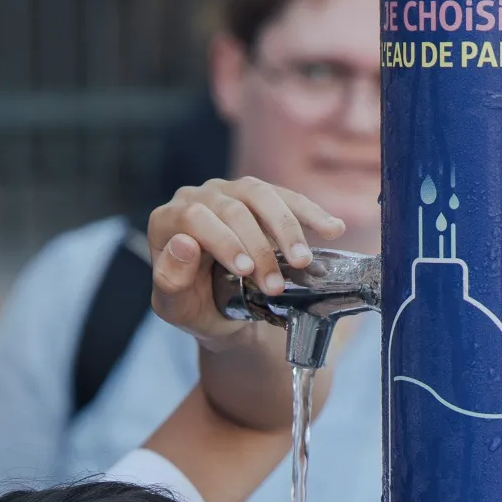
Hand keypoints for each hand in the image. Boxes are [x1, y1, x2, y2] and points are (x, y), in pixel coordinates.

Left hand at [148, 177, 345, 352]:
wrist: (220, 310)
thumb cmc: (195, 308)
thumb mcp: (176, 309)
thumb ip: (170, 281)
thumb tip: (184, 243)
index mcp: (167, 222)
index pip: (194, 218)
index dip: (222, 241)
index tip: (246, 271)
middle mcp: (195, 198)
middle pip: (231, 208)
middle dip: (258, 247)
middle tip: (276, 285)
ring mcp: (228, 191)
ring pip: (261, 195)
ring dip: (287, 229)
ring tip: (304, 260)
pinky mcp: (257, 195)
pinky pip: (286, 197)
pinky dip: (311, 214)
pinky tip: (334, 229)